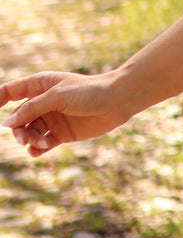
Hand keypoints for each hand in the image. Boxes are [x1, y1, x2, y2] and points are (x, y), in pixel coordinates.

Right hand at [1, 71, 130, 159]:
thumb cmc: (88, 91)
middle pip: (18, 118)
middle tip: (22, 138)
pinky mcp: (62, 133)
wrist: (117, 102)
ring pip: (30, 132)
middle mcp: (43, 102)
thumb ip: (31, 109)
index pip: (10, 91)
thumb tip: (7, 123)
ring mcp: (52, 118)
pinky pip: (43, 144)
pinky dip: (38, 149)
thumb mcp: (57, 96)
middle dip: (18, 129)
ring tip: (40, 143)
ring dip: (30, 140)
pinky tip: (37, 152)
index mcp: (39, 85)